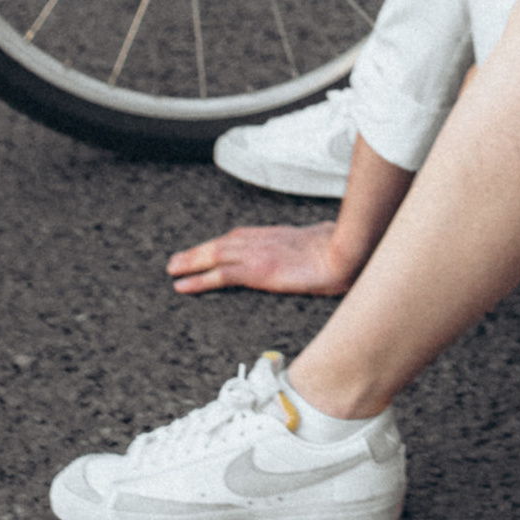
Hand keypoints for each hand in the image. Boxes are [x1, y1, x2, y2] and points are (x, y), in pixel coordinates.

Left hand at [167, 220, 358, 299]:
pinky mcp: (257, 270)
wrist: (347, 251)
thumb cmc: (346, 249)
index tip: (211, 248)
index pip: (244, 236)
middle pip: (224, 243)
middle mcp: (265, 240)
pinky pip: (220, 275)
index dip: (224, 243)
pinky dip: (198, 279)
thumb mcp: (330, 243)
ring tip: (173, 269)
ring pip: (215, 256)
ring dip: (191, 261)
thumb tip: (328, 248)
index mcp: (281, 235)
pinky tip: (183, 285)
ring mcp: (259, 254)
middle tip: (178, 259)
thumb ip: (320, 246)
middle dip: (200, 251)